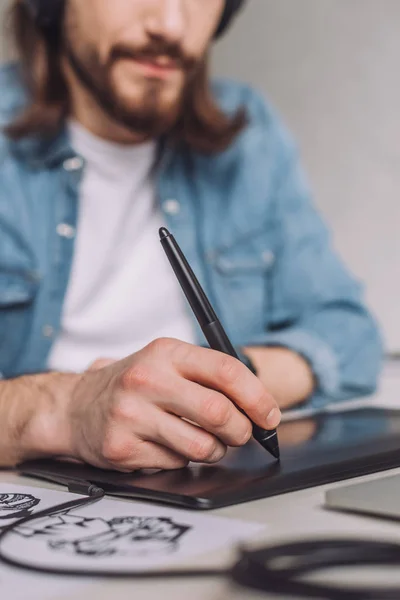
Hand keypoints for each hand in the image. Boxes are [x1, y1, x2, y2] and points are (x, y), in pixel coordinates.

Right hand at [64, 339, 280, 471]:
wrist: (76, 407)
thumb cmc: (133, 384)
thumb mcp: (167, 363)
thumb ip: (208, 377)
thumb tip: (259, 405)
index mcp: (166, 352)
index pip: (226, 371)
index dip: (257, 397)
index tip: (269, 415)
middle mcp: (148, 380)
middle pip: (220, 413)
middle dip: (241, 431)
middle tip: (240, 433)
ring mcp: (133, 415)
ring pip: (202, 446)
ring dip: (215, 450)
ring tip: (204, 441)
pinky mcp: (123, 447)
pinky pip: (176, 464)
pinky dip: (182, 460)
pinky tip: (167, 445)